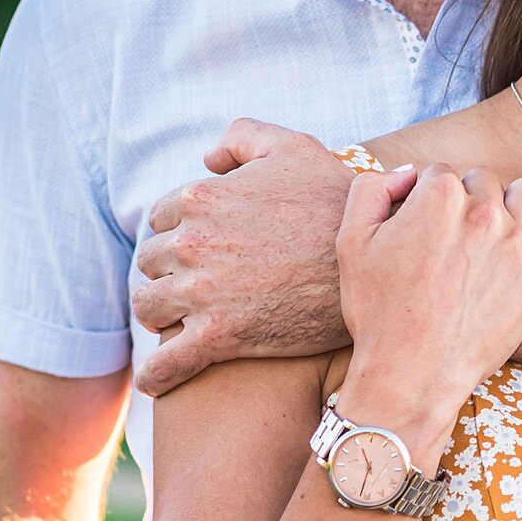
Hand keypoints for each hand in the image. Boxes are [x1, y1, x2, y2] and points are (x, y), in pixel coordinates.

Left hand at [132, 120, 414, 396]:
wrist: (372, 265)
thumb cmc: (335, 203)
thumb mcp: (294, 148)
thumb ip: (244, 137)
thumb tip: (208, 159)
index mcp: (202, 198)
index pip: (162, 218)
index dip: (179, 232)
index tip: (197, 249)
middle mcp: (192, 243)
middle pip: (152, 262)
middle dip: (168, 272)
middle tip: (191, 287)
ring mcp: (201, 292)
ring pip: (149, 307)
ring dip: (158, 315)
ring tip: (174, 326)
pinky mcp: (218, 338)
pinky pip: (166, 363)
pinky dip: (155, 375)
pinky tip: (155, 382)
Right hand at [337, 163, 521, 457]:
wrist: (411, 374)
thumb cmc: (378, 313)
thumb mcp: (350, 241)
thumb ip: (371, 189)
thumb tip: (408, 173)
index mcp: (437, 195)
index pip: (440, 173)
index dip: (427, 200)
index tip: (423, 230)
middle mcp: (482, 211)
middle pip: (481, 181)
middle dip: (465, 202)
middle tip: (451, 242)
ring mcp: (517, 243)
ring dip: (507, 204)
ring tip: (490, 234)